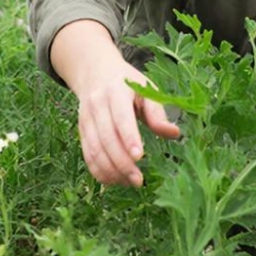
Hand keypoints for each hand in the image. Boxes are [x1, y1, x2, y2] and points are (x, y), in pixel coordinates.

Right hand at [50, 20, 179, 188]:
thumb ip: (158, 112)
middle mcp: (97, 105)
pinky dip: (99, 171)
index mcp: (116, 92)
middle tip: (139, 180)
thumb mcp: (146, 89)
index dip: (129, 138)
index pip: (121, 117)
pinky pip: (87, 154)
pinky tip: (114, 180)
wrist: (95, 72)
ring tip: (130, 183)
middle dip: (122, 162)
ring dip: (111, 170)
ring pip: (94, 150)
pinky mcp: (81, 131)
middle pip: (106, 138)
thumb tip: (174, 133)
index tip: (140, 157)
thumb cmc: (126, 83)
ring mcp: (86, 119)